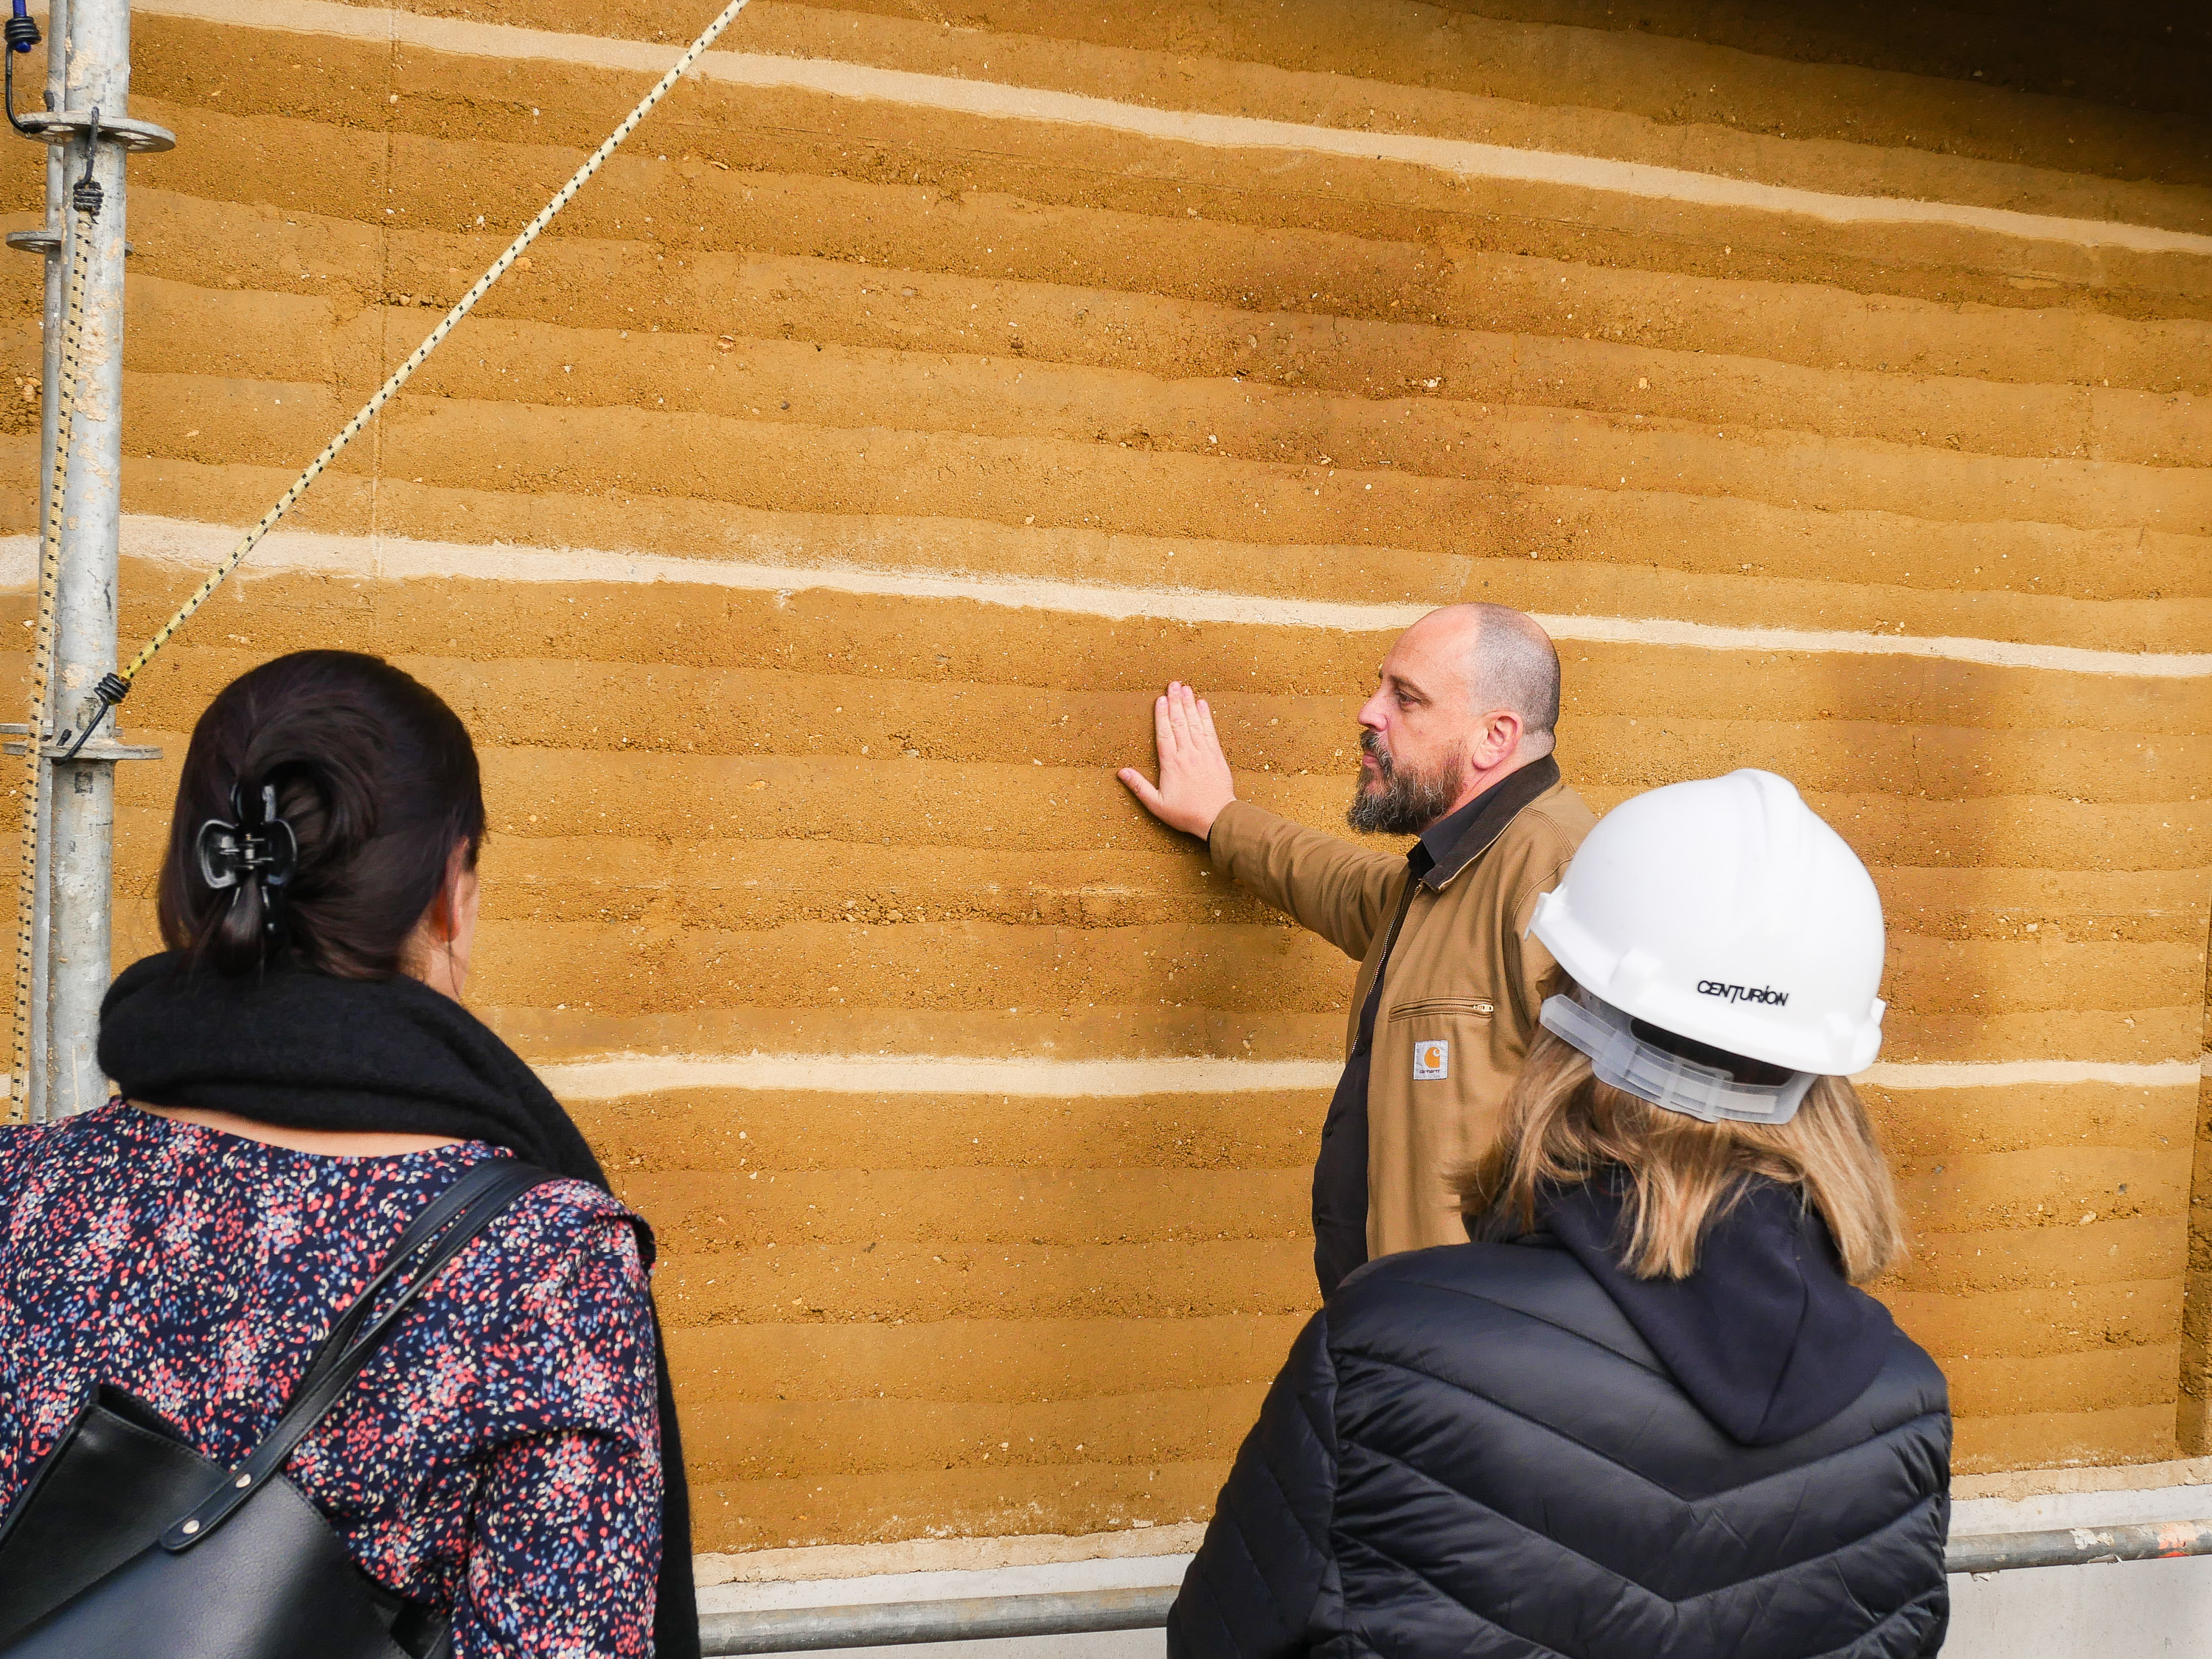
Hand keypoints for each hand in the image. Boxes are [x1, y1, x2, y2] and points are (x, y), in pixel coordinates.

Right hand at [1118, 681, 1236, 838]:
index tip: (1160, 698)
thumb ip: (1139, 786)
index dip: (1162, 715)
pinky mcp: (1217, 756)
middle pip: (1180, 722)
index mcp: (1171, 764)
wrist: (1217, 818)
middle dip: (1176, 702)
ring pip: (1195, 723)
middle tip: (1173, 684)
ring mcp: (1204, 753)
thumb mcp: (1157, 804)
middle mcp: (1188, 754)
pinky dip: (1206, 717)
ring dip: (1189, 704)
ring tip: (1185, 688)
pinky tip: (1202, 704)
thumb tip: (1121, 772)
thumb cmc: (1186, 813)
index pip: (1165, 733)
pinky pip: (1210, 731)